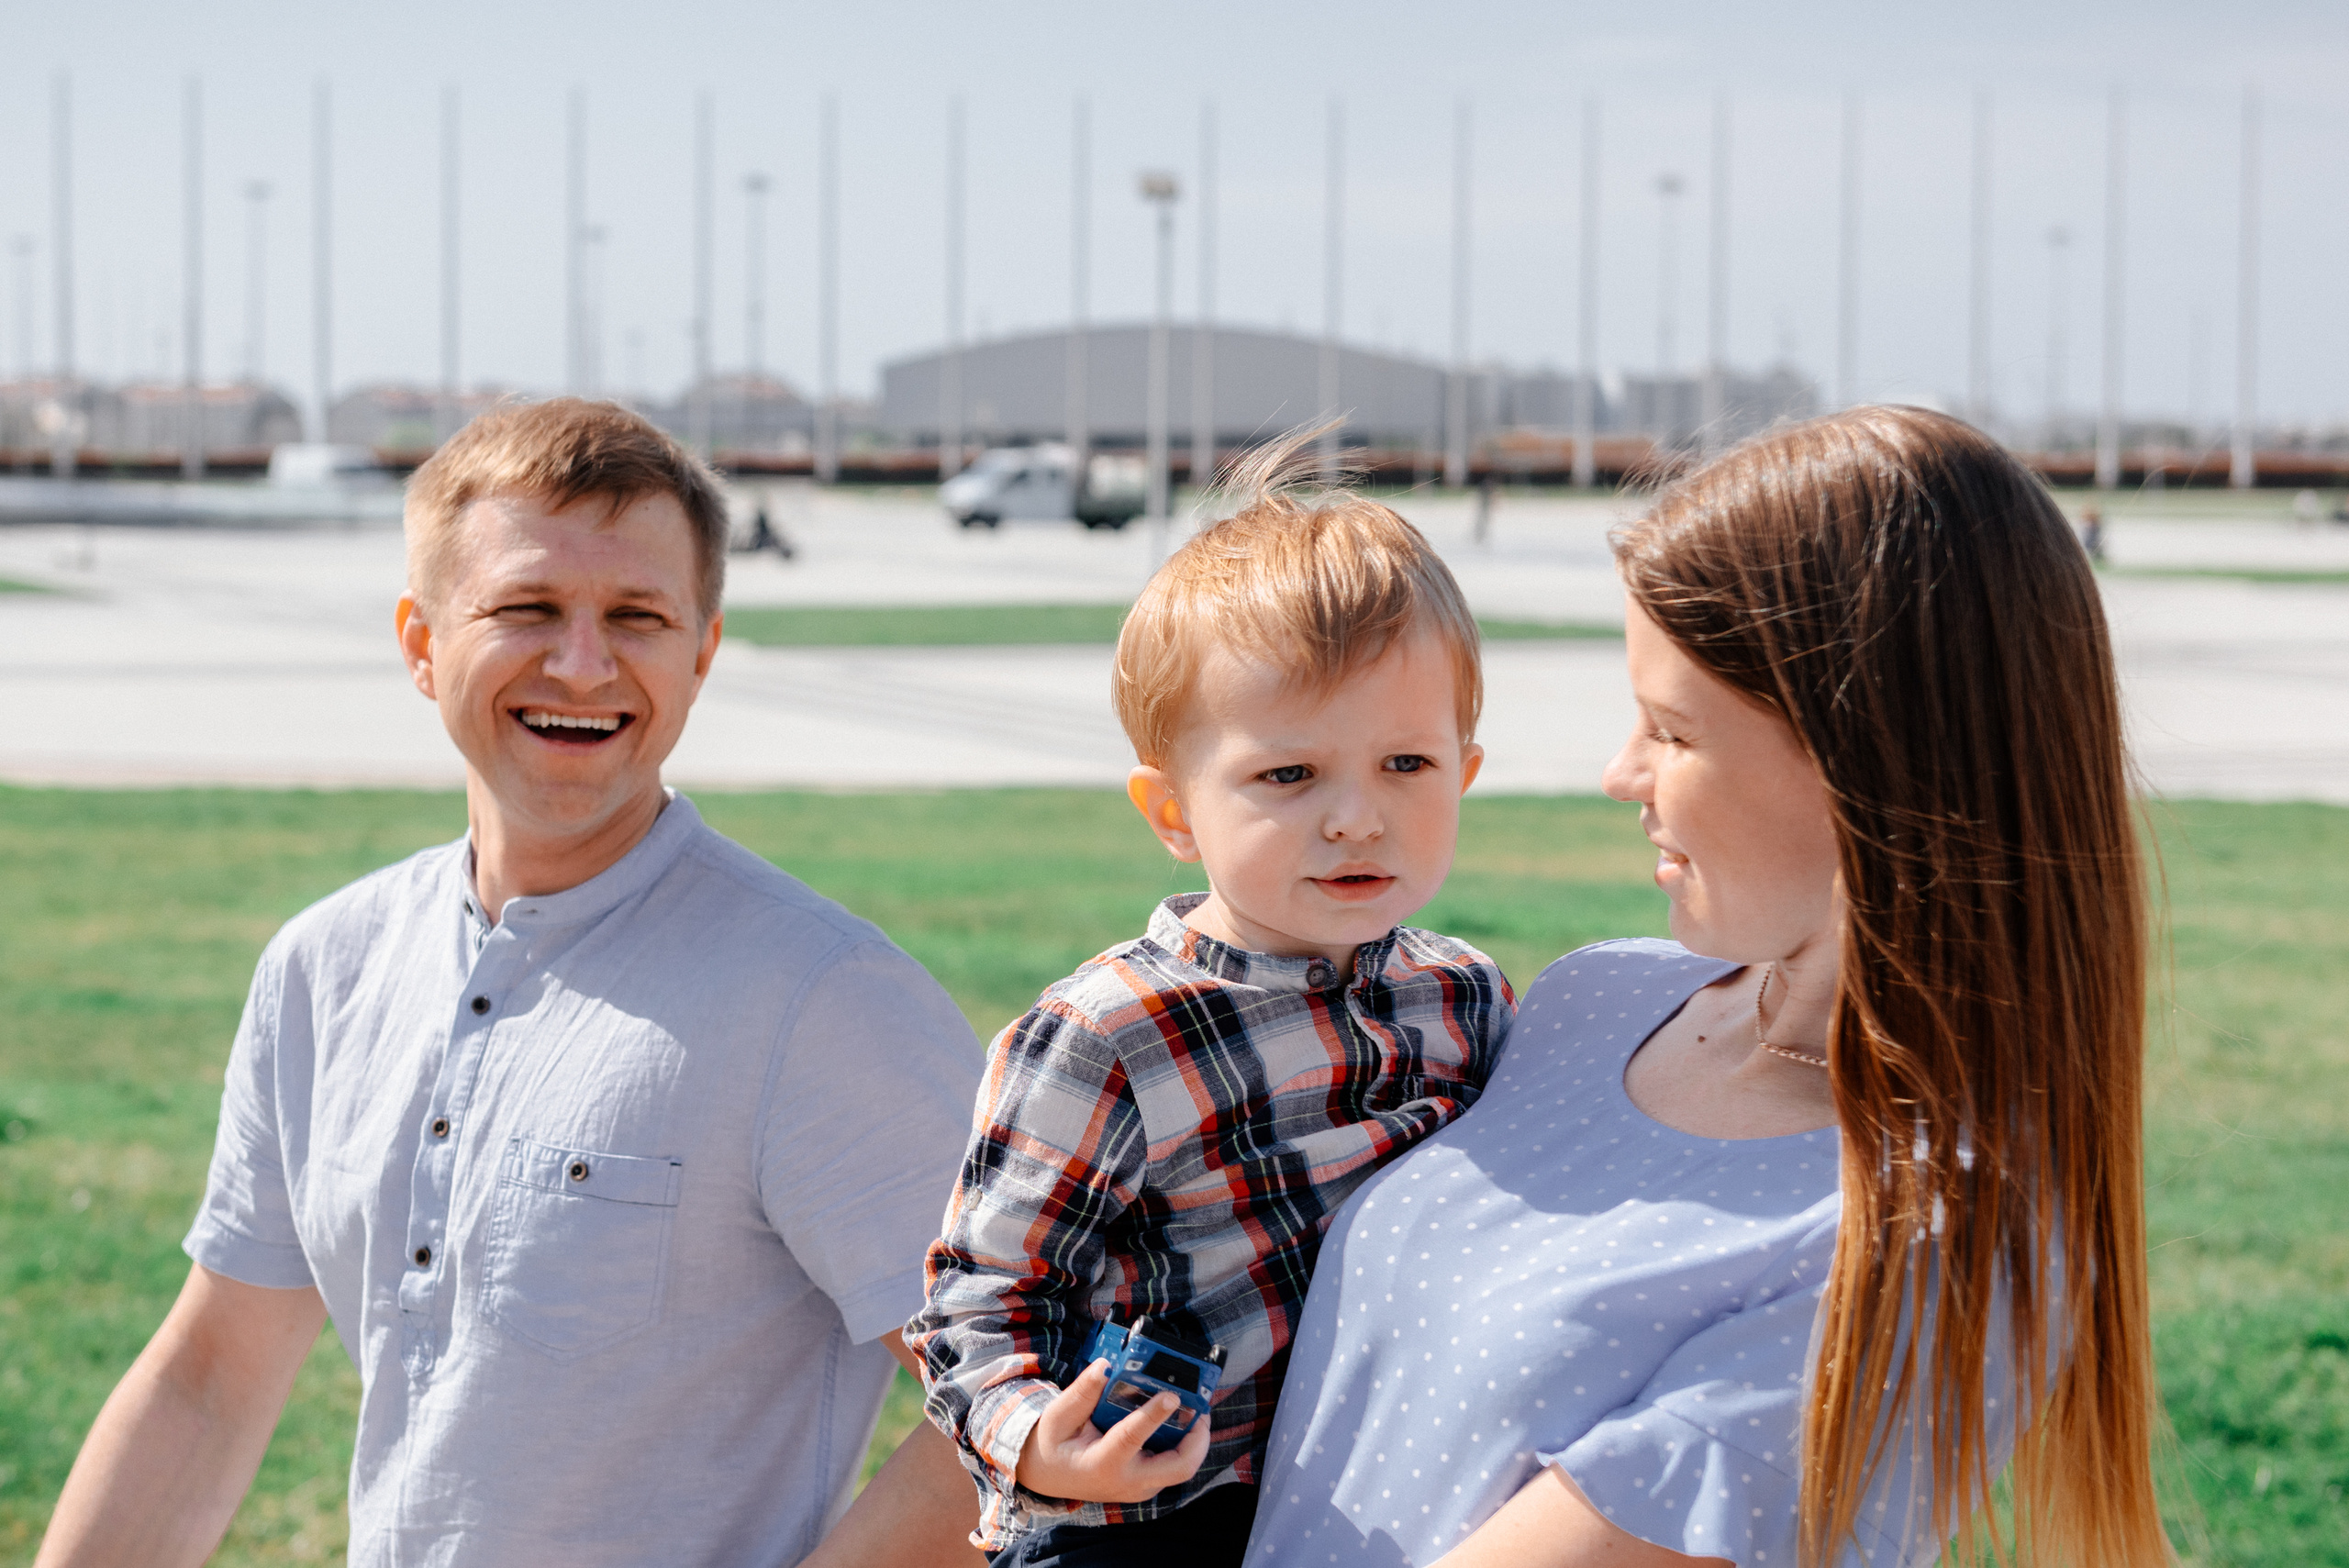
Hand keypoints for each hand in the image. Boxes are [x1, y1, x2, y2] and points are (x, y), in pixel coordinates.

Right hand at [1012, 1359, 1211, 1504]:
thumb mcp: (1058, 1415)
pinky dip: (1184, 1444)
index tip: (1171, 1395)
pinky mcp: (1146, 1485)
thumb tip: (1105, 1366)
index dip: (1154, 1415)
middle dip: (1197, 1439)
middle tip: (1200, 1408)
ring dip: (1195, 1441)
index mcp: (1101, 1465)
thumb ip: (1081, 1392)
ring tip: (1196, 1409)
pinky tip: (1181, 1419)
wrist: (1048, 1475)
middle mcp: (1126, 1482)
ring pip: (1182, 1469)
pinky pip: (1174, 1467)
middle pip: (1178, 1468)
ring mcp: (1139, 1488)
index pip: (1131, 1439)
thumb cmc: (1053, 1443)